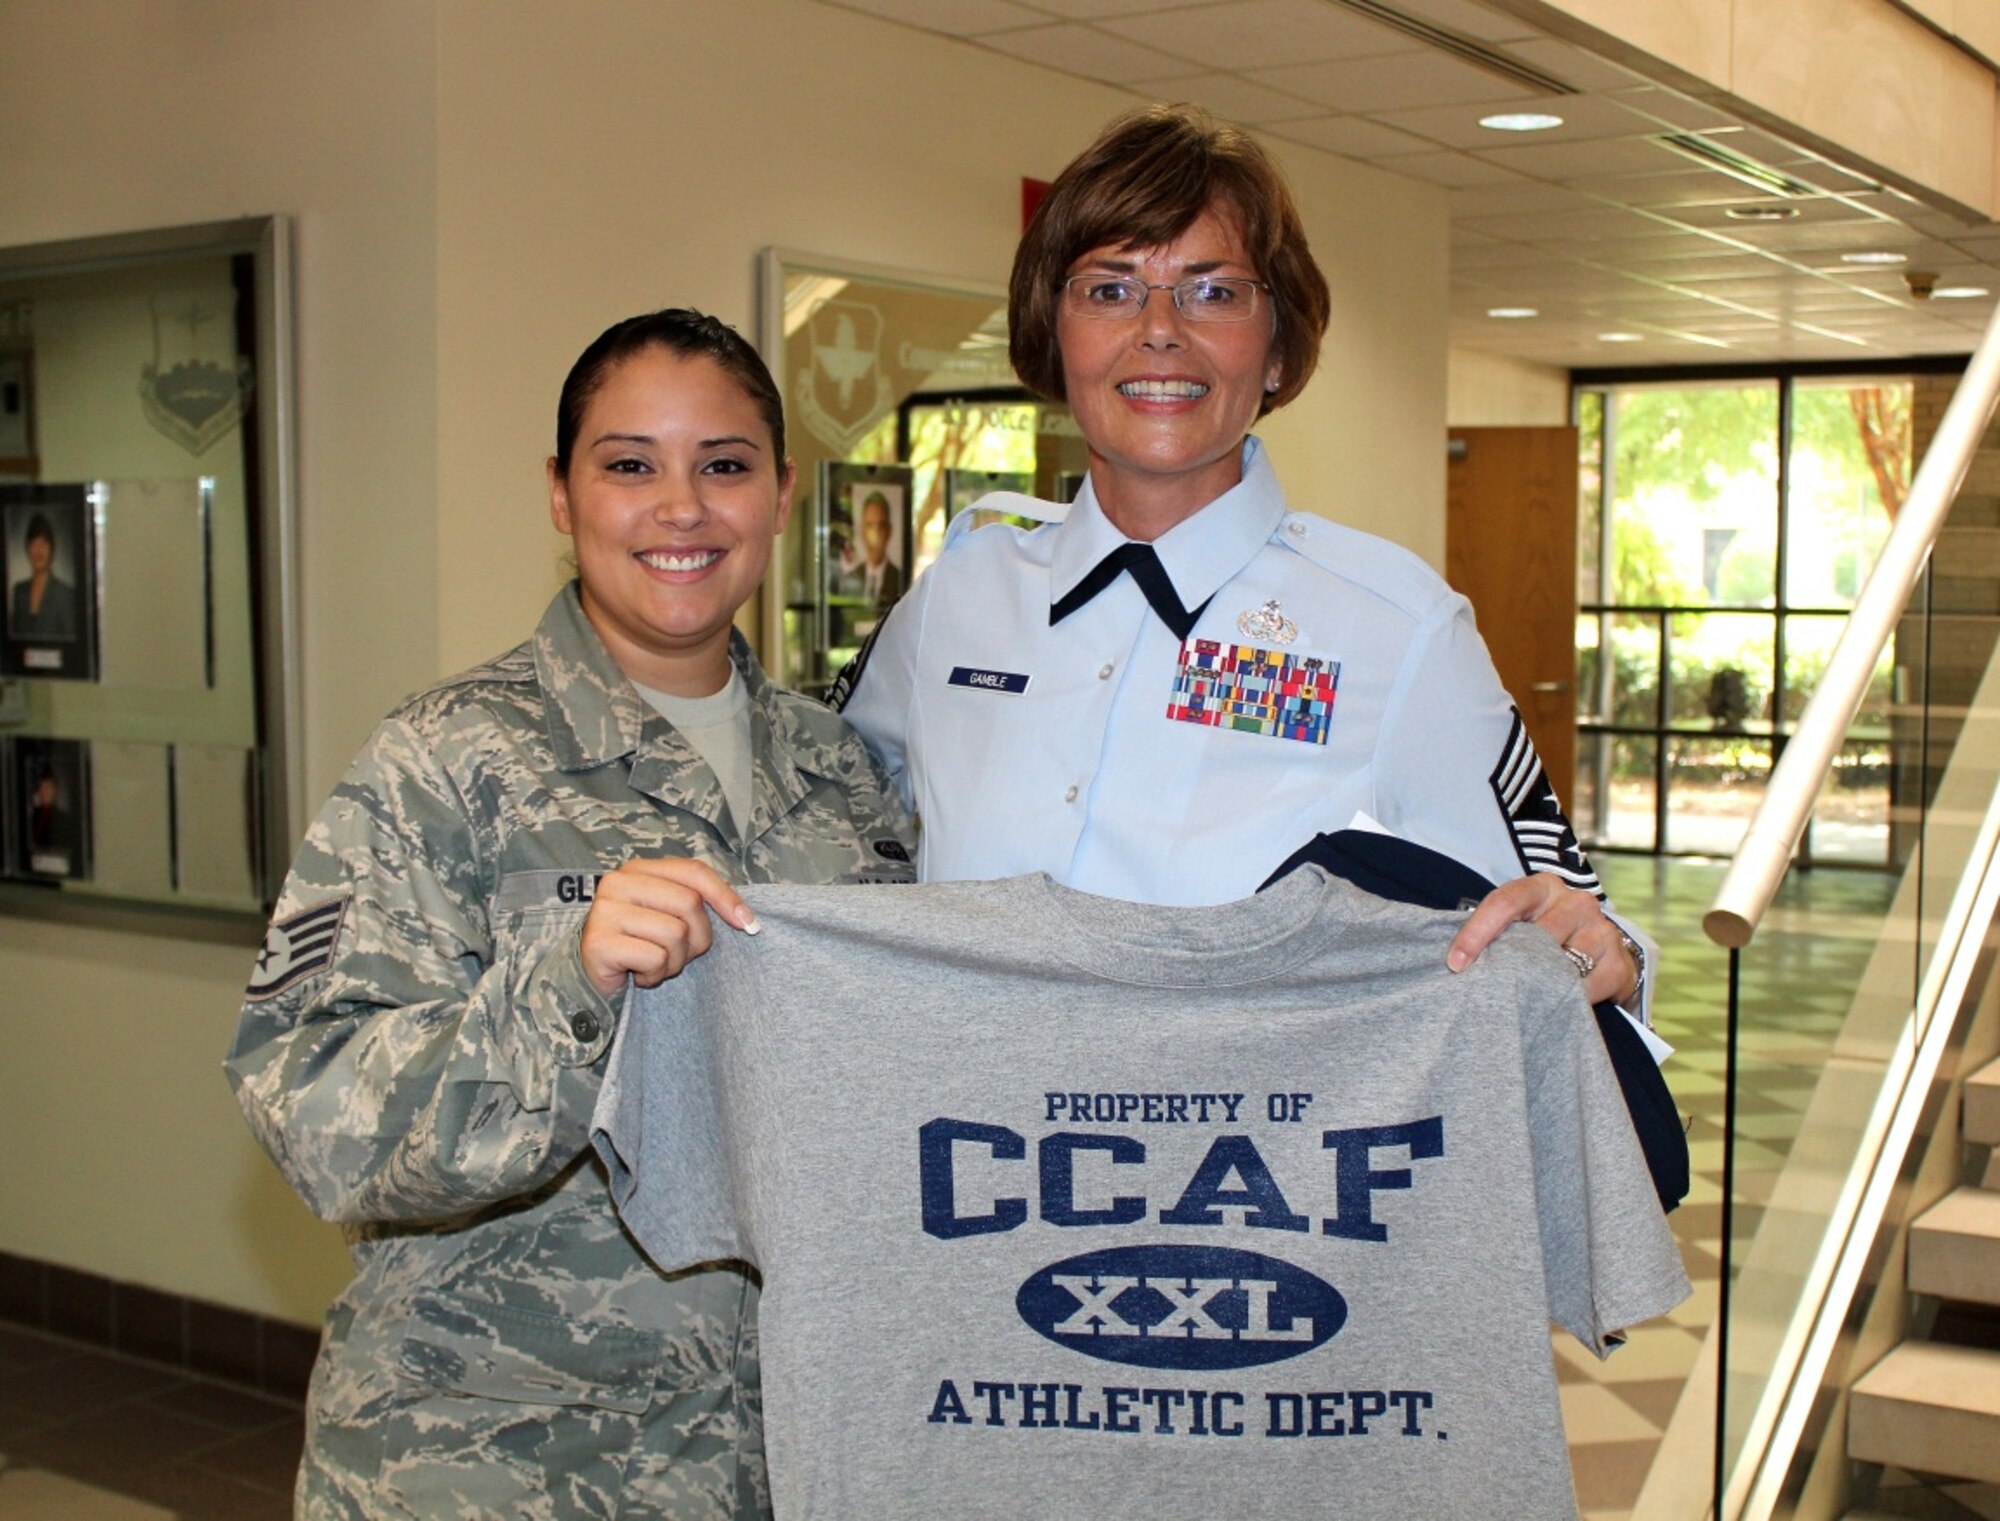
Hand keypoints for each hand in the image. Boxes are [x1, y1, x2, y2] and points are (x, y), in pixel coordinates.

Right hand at [577, 857, 757, 999]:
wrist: (590, 978)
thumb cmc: (638, 946)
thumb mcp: (670, 917)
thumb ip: (698, 905)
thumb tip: (746, 919)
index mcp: (638, 869)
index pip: (694, 871)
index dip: (726, 896)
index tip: (748, 924)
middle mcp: (618, 882)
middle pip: (689, 904)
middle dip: (696, 939)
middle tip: (677, 954)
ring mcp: (605, 910)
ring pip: (674, 934)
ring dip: (674, 961)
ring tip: (654, 964)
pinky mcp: (599, 942)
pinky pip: (654, 958)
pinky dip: (654, 974)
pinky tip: (638, 975)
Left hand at [1446, 874, 1638, 1006]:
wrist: (1601, 952)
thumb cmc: (1545, 936)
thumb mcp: (1521, 924)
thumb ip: (1496, 933)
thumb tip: (1455, 960)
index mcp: (1542, 887)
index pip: (1505, 901)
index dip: (1477, 932)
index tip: (1456, 963)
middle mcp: (1576, 902)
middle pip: (1536, 934)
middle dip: (1508, 964)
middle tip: (1487, 988)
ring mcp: (1602, 931)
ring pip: (1561, 963)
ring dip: (1538, 984)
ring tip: (1521, 999)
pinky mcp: (1620, 963)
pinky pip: (1587, 988)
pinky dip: (1566, 1000)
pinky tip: (1554, 1005)